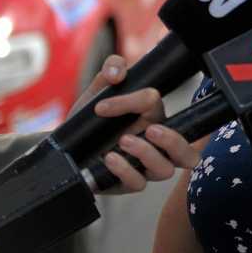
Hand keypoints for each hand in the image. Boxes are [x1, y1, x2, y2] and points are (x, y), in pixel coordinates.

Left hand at [71, 54, 200, 194]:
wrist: (65, 148)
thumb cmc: (89, 120)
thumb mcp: (97, 90)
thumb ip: (111, 68)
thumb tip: (118, 73)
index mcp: (153, 118)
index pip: (156, 106)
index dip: (133, 101)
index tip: (102, 105)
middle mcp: (155, 145)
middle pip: (187, 152)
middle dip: (173, 141)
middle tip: (151, 130)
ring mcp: (143, 167)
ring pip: (165, 170)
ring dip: (146, 154)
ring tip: (122, 142)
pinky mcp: (128, 183)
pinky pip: (138, 184)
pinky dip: (125, 171)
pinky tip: (109, 159)